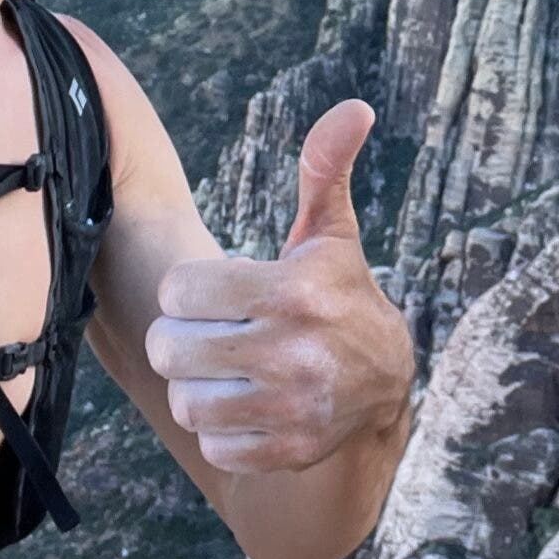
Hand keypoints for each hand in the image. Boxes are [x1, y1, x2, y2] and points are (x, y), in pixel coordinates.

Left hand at [147, 99, 415, 474]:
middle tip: (214, 332)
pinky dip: (221, 429)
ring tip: (226, 368)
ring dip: (198, 385)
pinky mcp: (287, 451)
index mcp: (294, 291)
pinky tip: (248, 404)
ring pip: (186, 401)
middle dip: (184, 337)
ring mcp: (292, 408)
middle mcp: (293, 353)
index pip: (180, 291)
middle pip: (171, 349)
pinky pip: (212, 444)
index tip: (220, 291)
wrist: (387, 381)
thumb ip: (324, 170)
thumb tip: (354, 107)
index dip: (191, 290)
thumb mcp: (329, 234)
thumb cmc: (341, 294)